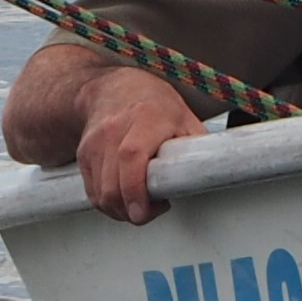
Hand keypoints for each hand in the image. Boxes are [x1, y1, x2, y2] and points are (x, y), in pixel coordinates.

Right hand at [75, 70, 207, 220]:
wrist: (114, 89)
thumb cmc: (155, 105)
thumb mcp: (185, 119)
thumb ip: (195, 147)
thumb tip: (216, 173)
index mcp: (146, 119)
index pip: (131, 158)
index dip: (136, 191)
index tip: (145, 211)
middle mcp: (115, 130)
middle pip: (113, 185)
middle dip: (131, 211)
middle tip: (151, 210)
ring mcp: (95, 143)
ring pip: (101, 194)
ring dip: (120, 210)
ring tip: (140, 204)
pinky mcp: (84, 155)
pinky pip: (93, 192)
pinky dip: (108, 203)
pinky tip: (125, 196)